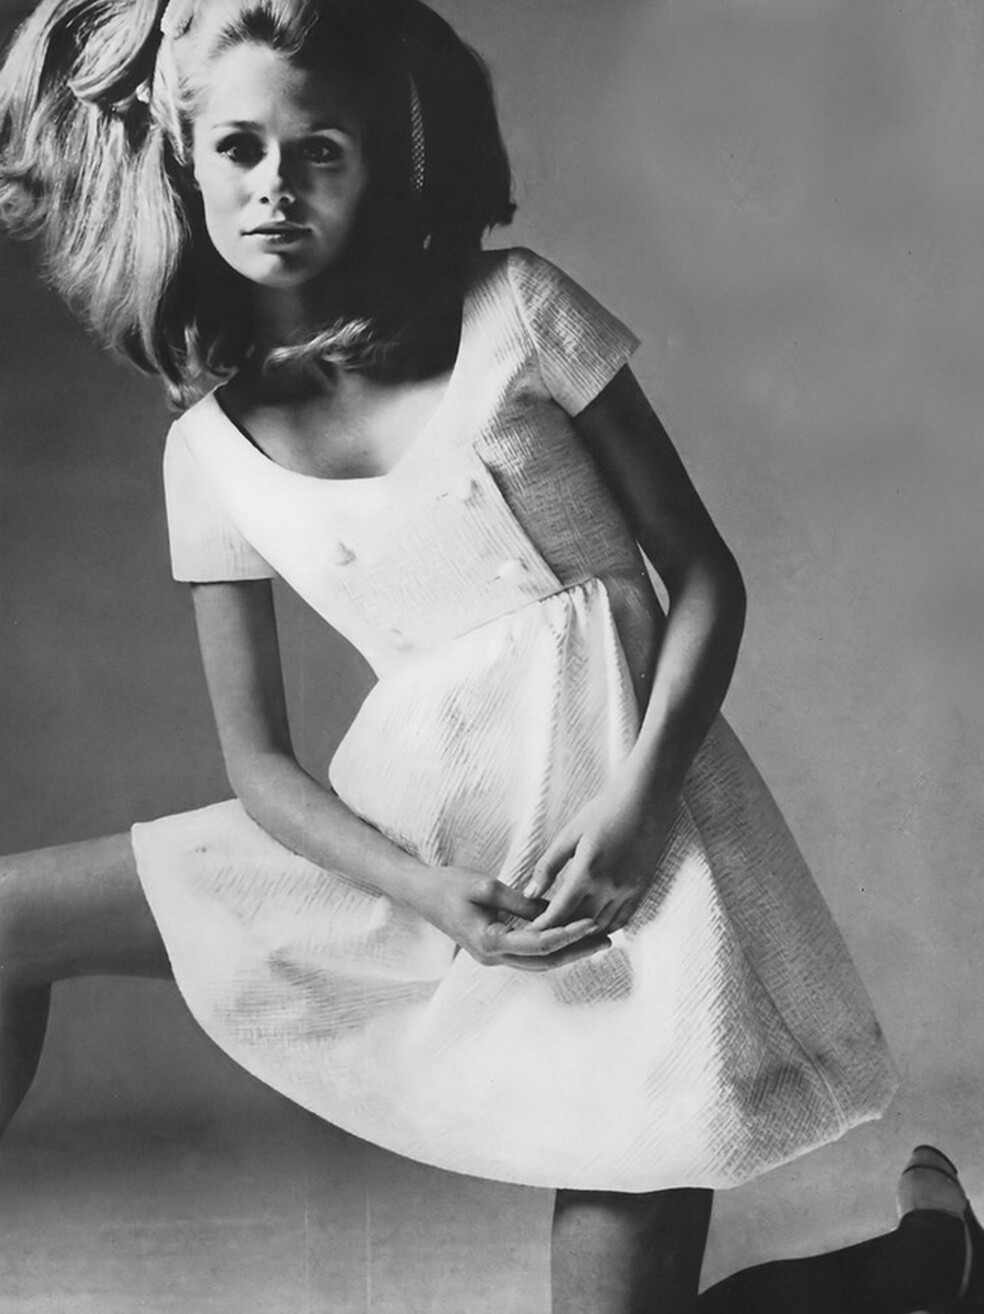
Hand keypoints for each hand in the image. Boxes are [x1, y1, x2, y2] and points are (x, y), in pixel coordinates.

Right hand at [409, 864, 610, 970]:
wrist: (419, 892)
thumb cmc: (448, 884)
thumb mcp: (487, 885)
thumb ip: (521, 902)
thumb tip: (554, 910)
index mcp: (489, 942)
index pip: (539, 944)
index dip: (568, 934)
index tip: (592, 922)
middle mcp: (492, 957)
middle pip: (544, 961)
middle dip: (577, 951)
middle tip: (608, 938)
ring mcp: (491, 957)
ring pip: (537, 961)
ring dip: (567, 951)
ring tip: (596, 939)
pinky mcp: (493, 949)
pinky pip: (528, 954)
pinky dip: (550, 946)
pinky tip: (568, 935)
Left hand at [526, 771, 676, 933]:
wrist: (646, 800)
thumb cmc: (604, 811)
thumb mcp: (570, 834)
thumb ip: (548, 865)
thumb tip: (529, 892)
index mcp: (587, 872)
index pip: (560, 912)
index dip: (543, 926)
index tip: (529, 933)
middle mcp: (609, 887)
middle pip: (580, 923)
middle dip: (561, 932)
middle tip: (544, 934)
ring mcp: (628, 890)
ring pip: (603, 926)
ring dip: (584, 932)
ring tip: (566, 934)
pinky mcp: (642, 888)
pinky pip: (624, 919)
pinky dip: (607, 927)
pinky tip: (594, 925)